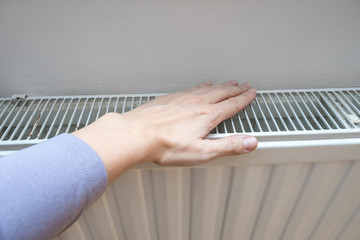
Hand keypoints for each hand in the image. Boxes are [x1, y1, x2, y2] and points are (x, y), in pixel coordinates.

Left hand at [73, 80, 257, 183]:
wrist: (137, 134)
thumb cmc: (165, 145)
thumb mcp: (202, 152)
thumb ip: (228, 146)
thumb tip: (250, 142)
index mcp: (207, 115)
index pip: (232, 105)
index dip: (244, 99)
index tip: (251, 93)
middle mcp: (197, 103)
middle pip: (222, 92)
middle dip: (235, 89)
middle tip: (244, 85)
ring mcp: (183, 98)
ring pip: (208, 88)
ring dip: (221, 85)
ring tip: (228, 82)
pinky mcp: (171, 98)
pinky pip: (192, 87)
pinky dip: (202, 85)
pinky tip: (201, 85)